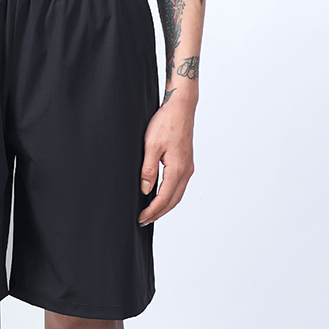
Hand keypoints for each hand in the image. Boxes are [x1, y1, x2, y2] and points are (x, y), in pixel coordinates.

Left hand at [137, 95, 195, 224]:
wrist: (180, 108)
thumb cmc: (165, 123)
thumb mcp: (151, 146)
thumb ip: (148, 170)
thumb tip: (146, 190)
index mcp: (177, 169)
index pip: (164, 198)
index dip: (152, 211)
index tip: (140, 218)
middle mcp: (186, 171)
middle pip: (173, 200)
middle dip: (158, 213)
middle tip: (144, 220)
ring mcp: (188, 167)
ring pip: (177, 194)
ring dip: (165, 206)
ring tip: (151, 212)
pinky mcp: (186, 162)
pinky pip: (179, 185)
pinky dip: (170, 195)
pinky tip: (161, 196)